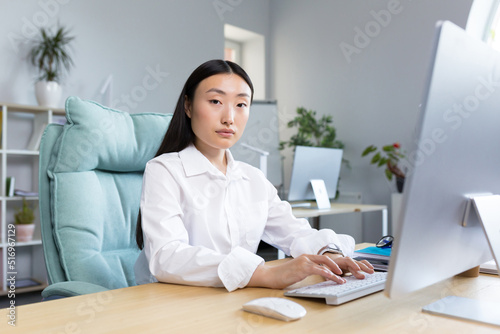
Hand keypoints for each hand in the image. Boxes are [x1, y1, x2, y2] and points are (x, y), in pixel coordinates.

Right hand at [248, 254, 369, 289]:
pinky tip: (335, 279)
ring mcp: (305, 261)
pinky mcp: (303, 267)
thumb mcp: (299, 271)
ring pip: (326, 263)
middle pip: (328, 258)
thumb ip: (309, 270)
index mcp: (307, 257)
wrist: (271, 275)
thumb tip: (320, 275)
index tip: (345, 270)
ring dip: (337, 271)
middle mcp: (307, 257)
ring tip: (345, 278)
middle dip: (342, 264)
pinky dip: (328, 274)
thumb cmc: (284, 275)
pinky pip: (319, 270)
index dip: (336, 263)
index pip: (325, 258)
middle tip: (350, 271)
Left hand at [325, 254, 374, 278]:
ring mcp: (351, 262)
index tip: (358, 269)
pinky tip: (371, 268)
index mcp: (340, 261)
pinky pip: (361, 263)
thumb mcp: (327, 269)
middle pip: (356, 262)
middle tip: (369, 272)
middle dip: (363, 267)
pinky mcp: (354, 264)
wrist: (330, 259)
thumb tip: (335, 279)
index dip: (353, 264)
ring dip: (366, 267)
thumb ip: (330, 274)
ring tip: (372, 271)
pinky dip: (367, 265)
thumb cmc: (329, 265)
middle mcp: (347, 260)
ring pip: (360, 263)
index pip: (348, 261)